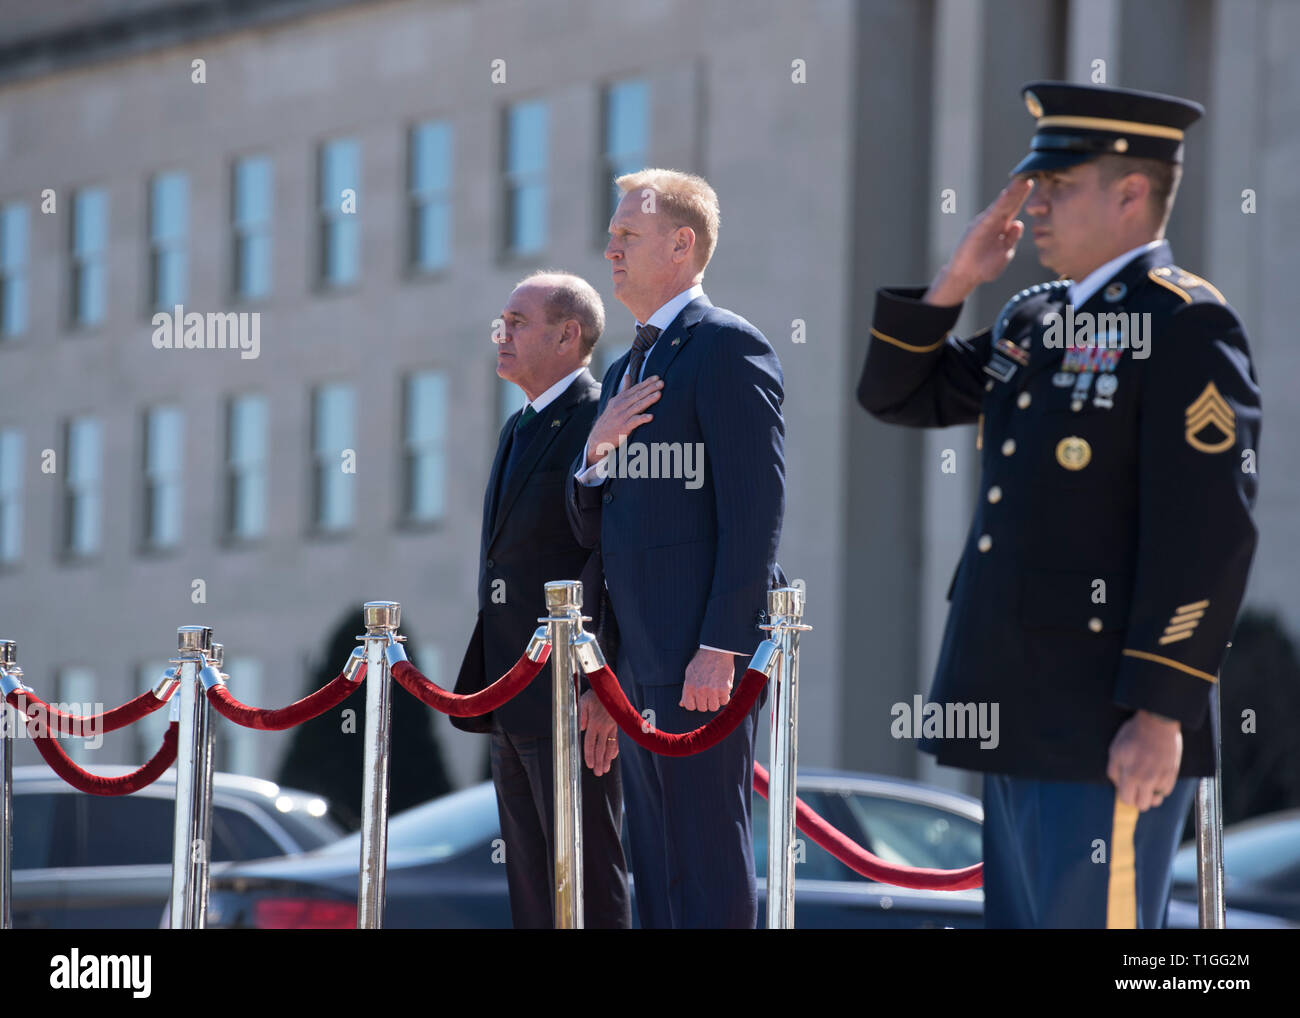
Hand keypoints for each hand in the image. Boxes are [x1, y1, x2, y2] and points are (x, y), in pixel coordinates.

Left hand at [579, 689, 618, 775]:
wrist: (608, 688)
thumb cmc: (593, 695)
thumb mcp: (582, 703)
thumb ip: (581, 717)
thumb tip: (581, 729)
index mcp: (594, 723)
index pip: (590, 743)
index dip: (590, 755)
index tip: (590, 765)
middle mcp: (603, 727)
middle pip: (600, 748)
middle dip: (599, 762)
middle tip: (599, 773)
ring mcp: (611, 726)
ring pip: (609, 746)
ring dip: (607, 759)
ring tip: (606, 769)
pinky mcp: (616, 725)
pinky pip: (615, 739)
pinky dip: (614, 749)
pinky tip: (612, 756)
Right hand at [585, 376, 663, 466]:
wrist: (598, 436)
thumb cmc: (610, 418)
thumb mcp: (615, 401)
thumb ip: (624, 389)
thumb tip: (628, 375)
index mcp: (620, 399)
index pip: (635, 388)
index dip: (646, 383)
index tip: (657, 377)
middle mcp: (621, 405)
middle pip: (638, 395)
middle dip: (650, 388)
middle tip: (662, 383)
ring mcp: (622, 416)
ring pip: (638, 406)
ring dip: (648, 400)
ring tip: (659, 394)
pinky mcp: (624, 427)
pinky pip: (634, 422)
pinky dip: (642, 419)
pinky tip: (651, 417)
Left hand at [680, 648, 734, 711]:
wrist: (717, 650)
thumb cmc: (702, 661)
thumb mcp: (689, 673)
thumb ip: (686, 690)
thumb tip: (681, 704)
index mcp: (689, 686)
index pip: (689, 706)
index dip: (695, 703)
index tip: (699, 698)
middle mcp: (699, 690)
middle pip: (702, 708)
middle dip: (706, 702)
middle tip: (709, 693)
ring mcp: (712, 690)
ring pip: (713, 707)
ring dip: (715, 701)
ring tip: (716, 692)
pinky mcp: (724, 689)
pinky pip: (724, 701)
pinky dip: (724, 697)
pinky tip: (723, 688)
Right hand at [924, 177, 1032, 305]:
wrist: (965, 276)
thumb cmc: (984, 267)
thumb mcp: (1004, 253)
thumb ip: (1011, 239)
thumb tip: (1018, 224)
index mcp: (1002, 226)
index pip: (1016, 206)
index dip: (1025, 194)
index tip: (1038, 181)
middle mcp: (994, 221)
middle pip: (1011, 201)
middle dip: (1021, 187)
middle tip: (1034, 171)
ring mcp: (985, 222)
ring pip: (1002, 204)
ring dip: (1013, 191)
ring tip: (1024, 179)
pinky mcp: (978, 228)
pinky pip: (992, 214)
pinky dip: (1000, 203)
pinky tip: (1008, 194)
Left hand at [1106, 709, 1182, 811]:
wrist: (1157, 723)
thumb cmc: (1133, 735)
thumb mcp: (1115, 750)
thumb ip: (1114, 770)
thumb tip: (1118, 785)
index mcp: (1130, 774)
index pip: (1126, 799)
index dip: (1125, 795)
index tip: (1126, 788)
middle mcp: (1146, 779)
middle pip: (1142, 805)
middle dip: (1138, 798)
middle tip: (1136, 788)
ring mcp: (1161, 778)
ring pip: (1156, 801)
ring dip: (1151, 795)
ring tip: (1147, 783)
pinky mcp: (1172, 774)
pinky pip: (1166, 791)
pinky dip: (1161, 787)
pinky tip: (1156, 775)